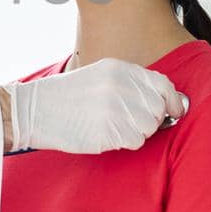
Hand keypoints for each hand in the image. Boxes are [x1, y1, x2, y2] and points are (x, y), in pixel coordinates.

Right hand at [2, 57, 187, 153]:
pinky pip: (135, 141)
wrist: (36, 110)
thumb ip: (130, 83)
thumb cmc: (68, 96)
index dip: (173, 100)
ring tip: (115, 128)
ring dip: (138, 132)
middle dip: (151, 120)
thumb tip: (163, 101)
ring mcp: (114, 108)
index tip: (174, 111)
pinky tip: (108, 135)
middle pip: (157, 109)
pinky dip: (126, 142)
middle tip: (132, 123)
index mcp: (119, 69)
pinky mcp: (107, 130)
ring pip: (149, 127)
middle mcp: (119, 86)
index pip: (162, 84)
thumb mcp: (100, 75)